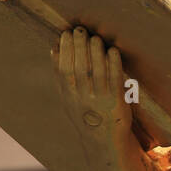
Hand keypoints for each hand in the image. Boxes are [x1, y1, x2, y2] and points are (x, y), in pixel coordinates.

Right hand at [51, 27, 133, 154]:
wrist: (105, 141)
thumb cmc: (87, 113)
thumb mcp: (69, 99)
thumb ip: (62, 77)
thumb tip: (54, 49)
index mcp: (69, 97)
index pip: (64, 70)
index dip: (65, 50)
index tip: (66, 33)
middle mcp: (82, 100)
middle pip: (79, 68)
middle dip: (79, 46)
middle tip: (81, 30)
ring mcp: (100, 102)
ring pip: (97, 72)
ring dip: (96, 52)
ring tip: (95, 37)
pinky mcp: (117, 103)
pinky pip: (115, 80)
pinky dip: (114, 63)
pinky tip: (113, 50)